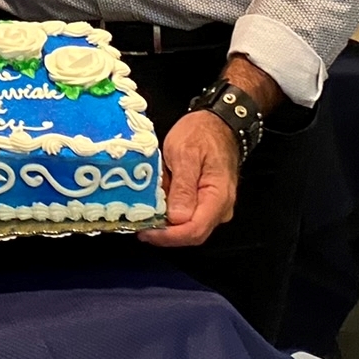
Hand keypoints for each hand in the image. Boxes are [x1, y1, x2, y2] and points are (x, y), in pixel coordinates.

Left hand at [139, 110, 238, 247]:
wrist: (217, 122)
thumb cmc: (201, 133)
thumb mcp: (185, 153)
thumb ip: (182, 186)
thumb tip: (176, 218)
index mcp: (218, 197)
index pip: (194, 230)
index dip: (168, 236)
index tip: (145, 232)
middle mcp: (220, 208)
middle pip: (191, 234)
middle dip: (164, 233)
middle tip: (139, 224)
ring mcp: (214, 207)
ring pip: (189, 227)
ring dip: (166, 224)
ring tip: (144, 213)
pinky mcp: (206, 202)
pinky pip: (189, 216)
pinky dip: (170, 215)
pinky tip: (155, 206)